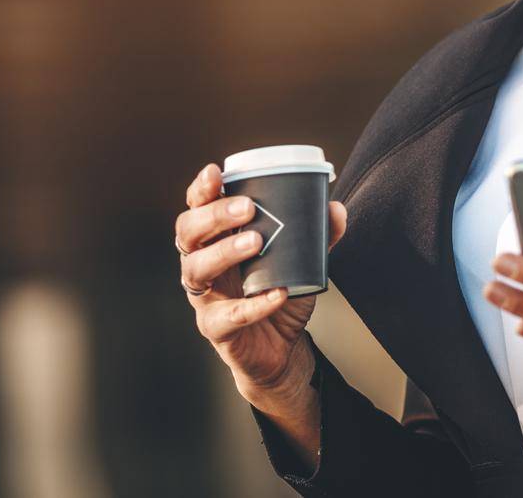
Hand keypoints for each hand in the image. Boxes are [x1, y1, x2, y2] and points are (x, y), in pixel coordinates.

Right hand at [174, 163, 347, 412]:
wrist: (281, 350)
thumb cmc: (280, 293)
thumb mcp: (301, 260)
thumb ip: (317, 235)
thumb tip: (334, 209)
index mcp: (216, 240)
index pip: (197, 208)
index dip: (201, 190)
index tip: (215, 172)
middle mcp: (202, 264)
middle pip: (188, 233)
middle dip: (214, 215)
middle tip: (248, 208)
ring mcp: (205, 297)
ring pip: (196, 269)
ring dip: (224, 252)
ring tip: (257, 242)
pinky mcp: (216, 329)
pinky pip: (227, 316)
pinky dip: (253, 305)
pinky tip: (278, 293)